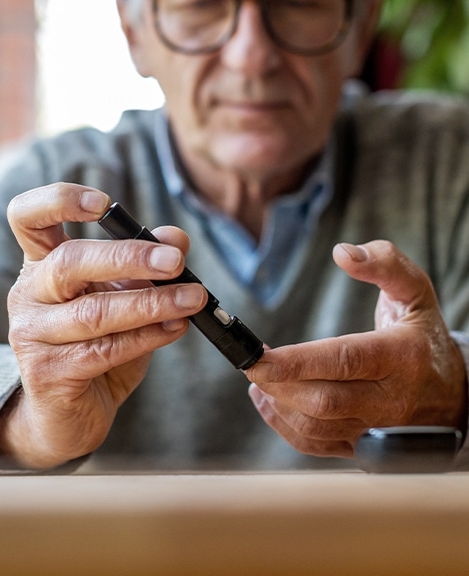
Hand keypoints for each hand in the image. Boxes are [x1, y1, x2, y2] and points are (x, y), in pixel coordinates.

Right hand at [0, 182, 206, 469]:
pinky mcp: (48, 374)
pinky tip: (176, 328)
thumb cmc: (96, 344)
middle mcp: (28, 294)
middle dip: (129, 257)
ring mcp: (32, 335)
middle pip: (69, 262)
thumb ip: (146, 265)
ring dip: (152, 303)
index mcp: (41, 264)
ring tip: (193, 298)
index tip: (104, 203)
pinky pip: (104, 350)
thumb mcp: (122, 297)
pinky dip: (147, 337)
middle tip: (176, 260)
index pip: (28, 217)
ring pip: (94, 312)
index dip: (58, 201)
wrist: (70, 412)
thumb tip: (177, 237)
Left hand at [245, 240, 467, 458]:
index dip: (297, 362)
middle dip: (278, 382)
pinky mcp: (363, 446)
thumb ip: (384, 263)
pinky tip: (269, 401)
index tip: (260, 357)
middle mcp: (391, 399)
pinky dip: (284, 426)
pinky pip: (316, 445)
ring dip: (277, 403)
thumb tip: (342, 253)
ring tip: (258, 377)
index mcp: (402, 356)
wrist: (457, 393)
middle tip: (251, 362)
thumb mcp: (415, 291)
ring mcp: (377, 429)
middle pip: (324, 400)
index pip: (344, 360)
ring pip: (316, 426)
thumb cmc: (424, 335)